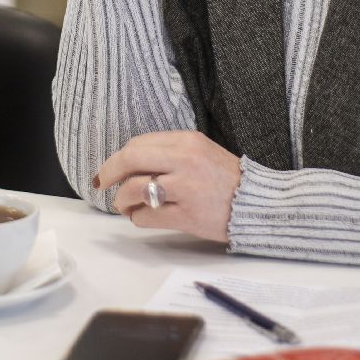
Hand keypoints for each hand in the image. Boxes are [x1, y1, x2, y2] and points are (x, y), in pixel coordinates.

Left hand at [94, 130, 240, 243]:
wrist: (257, 204)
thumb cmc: (226, 178)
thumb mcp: (200, 151)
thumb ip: (169, 152)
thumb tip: (129, 162)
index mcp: (187, 141)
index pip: (138, 144)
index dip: (117, 158)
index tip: (109, 169)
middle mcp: (184, 161)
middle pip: (129, 159)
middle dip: (109, 172)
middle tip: (102, 183)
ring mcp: (185, 188)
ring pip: (134, 189)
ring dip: (121, 200)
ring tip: (124, 205)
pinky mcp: (187, 216)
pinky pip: (147, 216)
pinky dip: (137, 218)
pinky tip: (141, 217)